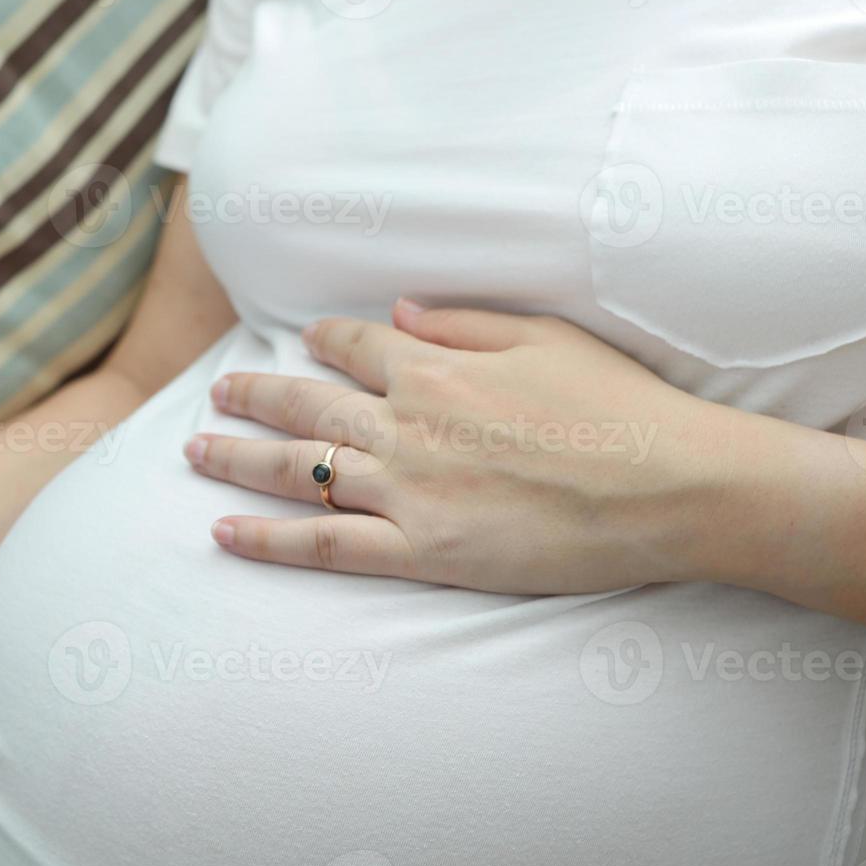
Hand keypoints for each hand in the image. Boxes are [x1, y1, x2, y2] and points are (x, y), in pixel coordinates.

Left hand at [185, 300, 737, 594]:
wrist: (670, 486)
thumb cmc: (621, 408)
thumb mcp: (546, 338)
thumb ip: (463, 323)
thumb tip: (398, 312)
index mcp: (436, 367)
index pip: (356, 345)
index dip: (323, 340)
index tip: (303, 341)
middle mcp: (406, 424)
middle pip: (306, 405)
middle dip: (254, 395)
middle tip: (216, 393)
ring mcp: (406, 491)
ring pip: (297, 470)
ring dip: (238, 458)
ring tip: (194, 451)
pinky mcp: (421, 552)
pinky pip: (323, 545)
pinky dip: (267, 540)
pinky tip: (223, 533)